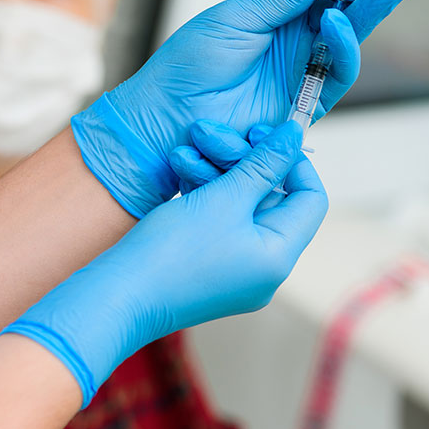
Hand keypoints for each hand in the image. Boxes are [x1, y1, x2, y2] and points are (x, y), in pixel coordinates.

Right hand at [2, 121, 324, 405]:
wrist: (119, 296)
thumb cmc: (172, 254)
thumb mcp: (224, 198)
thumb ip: (263, 164)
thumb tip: (294, 136)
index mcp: (279, 256)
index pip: (309, 198)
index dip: (291, 161)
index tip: (262, 133)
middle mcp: (263, 267)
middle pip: (268, 197)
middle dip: (238, 159)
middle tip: (209, 133)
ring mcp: (235, 268)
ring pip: (237, 204)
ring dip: (214, 171)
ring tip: (183, 151)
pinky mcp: (208, 265)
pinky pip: (217, 219)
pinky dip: (202, 193)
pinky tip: (179, 169)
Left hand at [72, 0, 428, 215]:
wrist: (169, 116)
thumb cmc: (189, 66)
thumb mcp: (236, 17)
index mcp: (281, 6)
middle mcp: (299, 33)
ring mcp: (305, 66)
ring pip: (356, 31)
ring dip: (380, 3)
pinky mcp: (307, 99)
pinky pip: (338, 70)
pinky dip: (343, 45)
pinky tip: (338, 21)